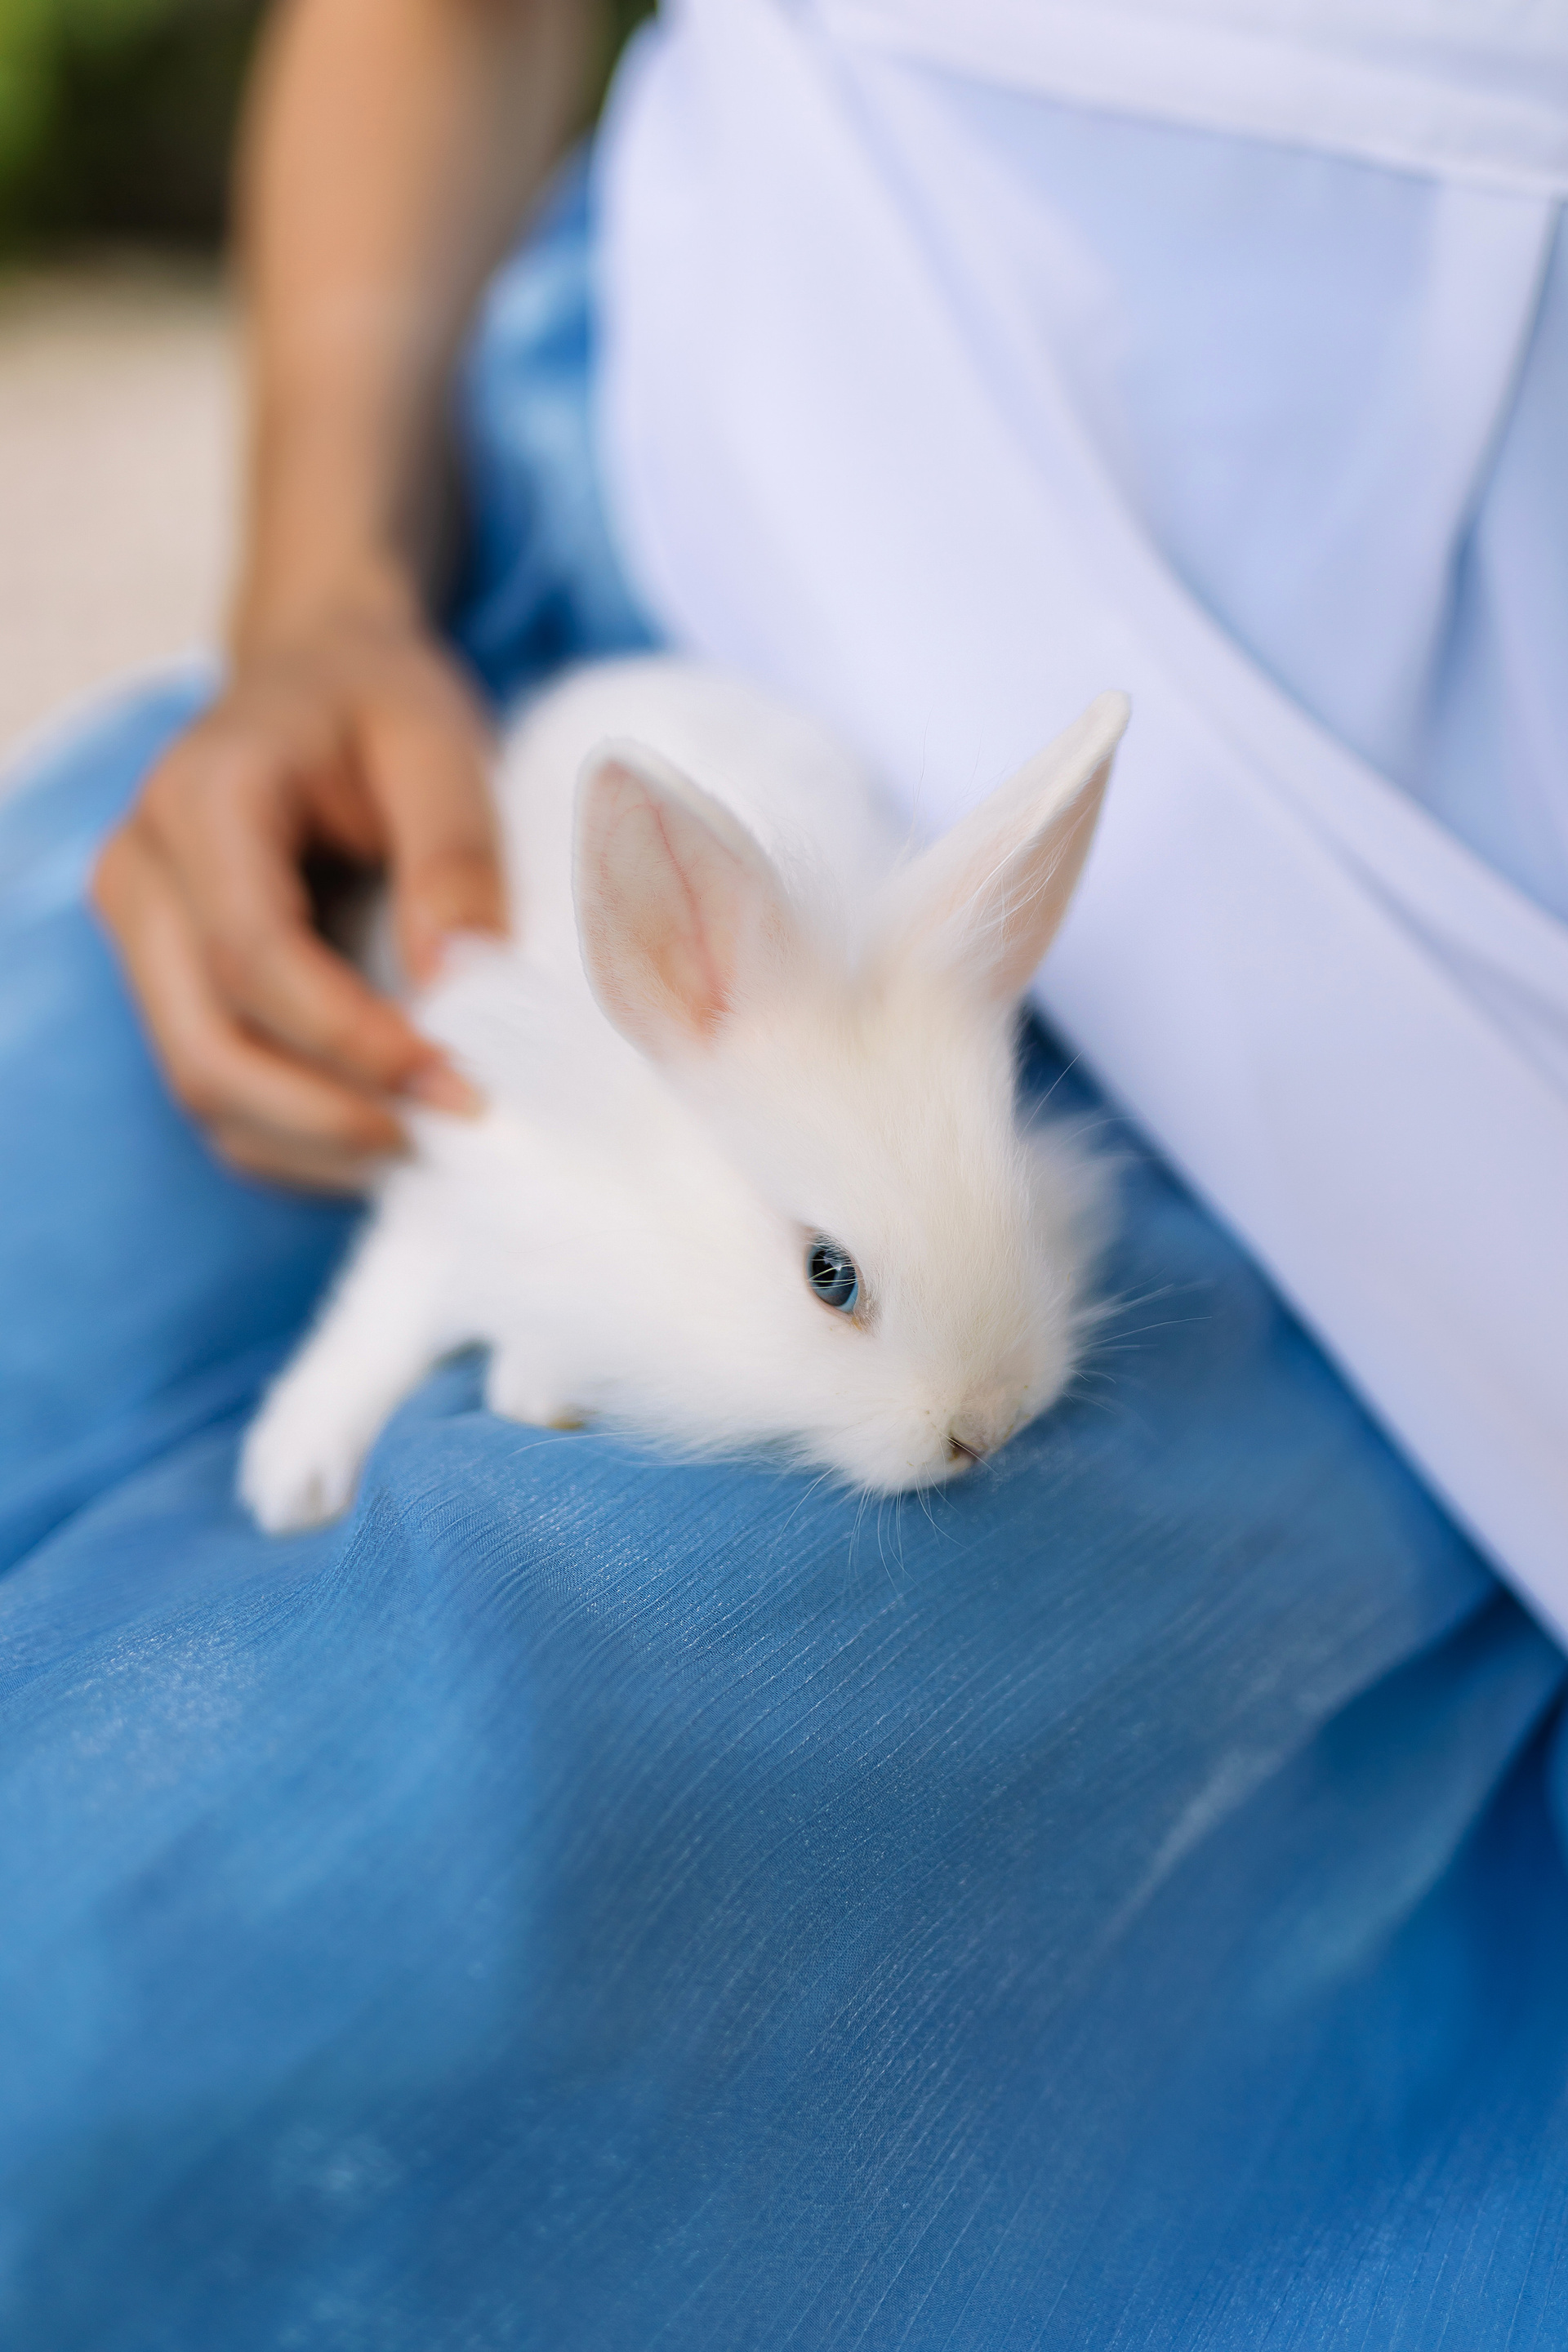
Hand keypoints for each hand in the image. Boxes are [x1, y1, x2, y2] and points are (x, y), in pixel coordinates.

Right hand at [92, 607, 505, 1191]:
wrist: (316, 679)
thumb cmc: (379, 705)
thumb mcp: (440, 744)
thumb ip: (453, 858)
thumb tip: (459, 984)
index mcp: (201, 800)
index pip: (253, 957)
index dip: (352, 1039)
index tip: (457, 1081)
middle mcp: (142, 875)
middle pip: (205, 1049)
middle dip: (330, 1117)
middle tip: (450, 1128)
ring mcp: (141, 938)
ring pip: (203, 1089)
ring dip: (317, 1144)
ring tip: (429, 1139)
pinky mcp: (166, 985)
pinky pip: (218, 1096)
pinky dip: (298, 1139)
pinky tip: (387, 1129)